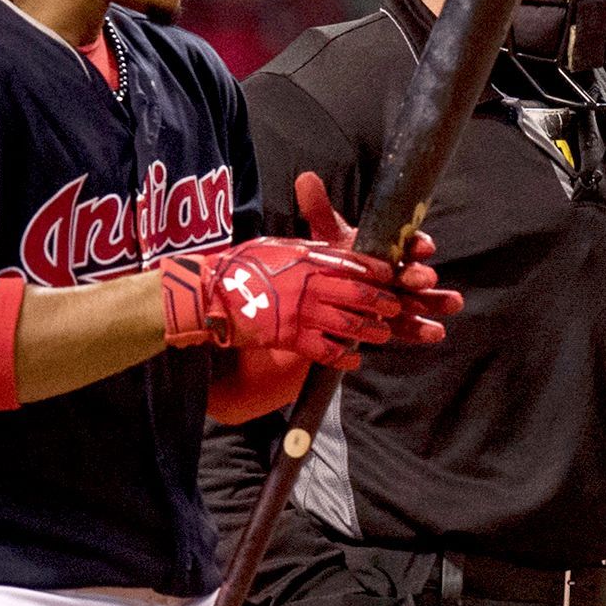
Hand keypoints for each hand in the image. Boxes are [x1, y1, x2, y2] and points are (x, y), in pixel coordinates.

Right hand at [160, 238, 405, 366]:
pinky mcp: (293, 338)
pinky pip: (328, 351)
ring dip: (371, 331)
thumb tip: (326, 249)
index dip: (376, 270)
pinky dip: (345, 356)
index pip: (353, 263)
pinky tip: (354, 359)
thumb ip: (304, 250)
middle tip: (395, 307)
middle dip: (383, 302)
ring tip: (382, 333)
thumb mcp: (276, 246)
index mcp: (307, 259)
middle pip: (360, 295)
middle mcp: (310, 285)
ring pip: (350, 324)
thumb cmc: (240, 266)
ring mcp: (303, 313)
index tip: (390, 275)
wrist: (210, 294)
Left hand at [295, 170, 459, 348]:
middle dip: (420, 275)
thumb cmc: (334, 261)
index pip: (407, 243)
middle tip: (425, 279)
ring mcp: (399, 298)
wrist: (325, 294)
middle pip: (413, 272)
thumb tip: (305, 178)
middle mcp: (397, 272)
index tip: (423, 248)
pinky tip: (437, 333)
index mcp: (387, 249)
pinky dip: (423, 329)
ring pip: (421, 298)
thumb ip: (320, 211)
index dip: (417, 245)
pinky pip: (411, 325)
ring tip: (454, 303)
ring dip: (437, 300)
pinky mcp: (396, 321)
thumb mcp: (327, 238)